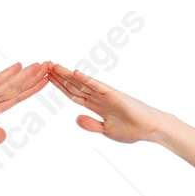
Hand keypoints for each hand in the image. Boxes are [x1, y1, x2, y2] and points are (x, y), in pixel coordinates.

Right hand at [0, 62, 50, 162]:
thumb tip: (5, 134)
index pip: (14, 99)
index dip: (30, 90)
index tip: (45, 83)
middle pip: (14, 88)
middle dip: (33, 78)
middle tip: (51, 66)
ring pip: (7, 84)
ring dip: (25, 75)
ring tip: (42, 66)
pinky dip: (6, 75)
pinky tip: (19, 66)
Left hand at [47, 62, 166, 143]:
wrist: (150, 129)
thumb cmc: (132, 129)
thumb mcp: (106, 131)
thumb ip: (91, 124)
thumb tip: (76, 119)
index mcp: (96, 106)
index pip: (73, 94)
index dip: (60, 86)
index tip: (46, 78)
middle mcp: (99, 97)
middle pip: (74, 85)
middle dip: (59, 76)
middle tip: (44, 65)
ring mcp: (106, 95)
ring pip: (82, 83)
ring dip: (67, 74)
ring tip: (53, 65)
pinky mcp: (114, 95)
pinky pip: (98, 86)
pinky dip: (87, 80)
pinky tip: (76, 73)